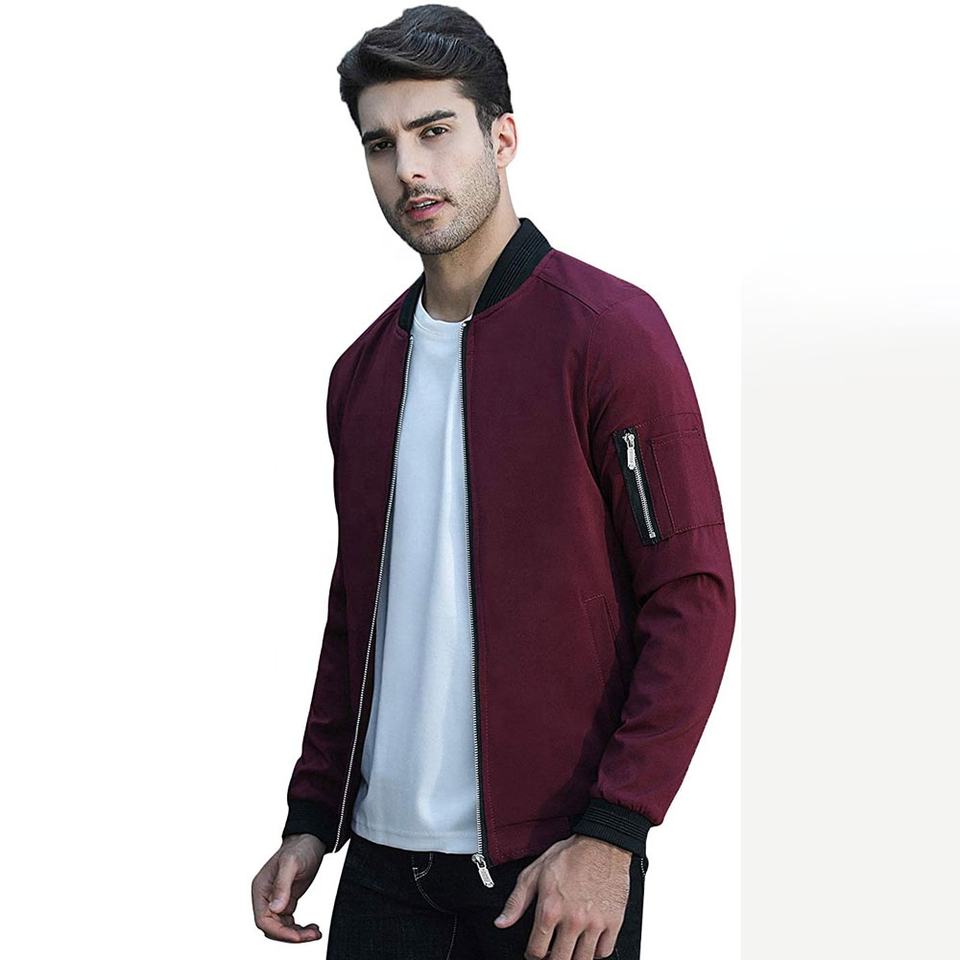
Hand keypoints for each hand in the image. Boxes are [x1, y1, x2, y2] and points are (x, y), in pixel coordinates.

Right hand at [251, 833, 326, 941]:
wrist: (311, 839)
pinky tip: (311, 928)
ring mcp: (276, 900)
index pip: (263, 920)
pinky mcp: (287, 901)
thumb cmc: (300, 847)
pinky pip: (288, 923)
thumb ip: (282, 885)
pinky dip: (299, 929)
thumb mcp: (291, 863)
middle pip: (272, 928)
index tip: (298, 936)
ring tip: (314, 932)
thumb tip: (275, 908)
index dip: (279, 932)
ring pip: (281, 928)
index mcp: (261, 889)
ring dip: (296, 934)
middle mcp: (265, 897)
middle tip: (312, 935)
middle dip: (291, 935)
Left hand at [493, 834, 632, 959]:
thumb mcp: (535, 872)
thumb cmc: (570, 855)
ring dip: (573, 959)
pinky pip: (604, 952)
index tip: (534, 952)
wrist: (602, 843)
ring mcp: (595, 923)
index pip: (536, 951)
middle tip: (551, 954)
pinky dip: (595, 953)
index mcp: (550, 908)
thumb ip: (516, 901)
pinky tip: (588, 944)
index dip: (532, 955)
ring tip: (568, 950)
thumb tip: (502, 922)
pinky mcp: (613, 922)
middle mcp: (573, 920)